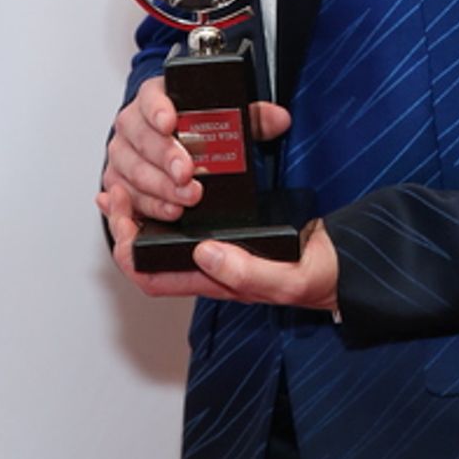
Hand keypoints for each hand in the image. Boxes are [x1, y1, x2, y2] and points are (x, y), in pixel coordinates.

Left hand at [98, 176, 338, 310]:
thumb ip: (250, 273)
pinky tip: (165, 176)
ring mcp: (218, 247)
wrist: (344, 261)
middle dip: (124, 224)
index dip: (128, 250)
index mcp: (217, 282)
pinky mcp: (231, 226)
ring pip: (164, 234)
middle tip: (114, 190)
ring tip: (124, 182)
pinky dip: (167, 198)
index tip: (122, 211)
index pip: (153, 276)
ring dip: (139, 210)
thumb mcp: (291, 280)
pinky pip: (187, 217)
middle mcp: (210, 266)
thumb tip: (204, 253)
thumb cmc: (318, 277)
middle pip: (148, 255)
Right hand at [101, 78, 289, 226]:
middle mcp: (132, 123)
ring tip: (185, 199)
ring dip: (160, 187)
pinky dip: (149, 206)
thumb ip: (251, 116)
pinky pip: (128, 196)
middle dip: (166, 158)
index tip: (171, 121)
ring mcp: (122, 153)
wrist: (166, 141)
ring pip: (133, 170)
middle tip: (188, 175)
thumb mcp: (224, 116)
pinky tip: (169, 211)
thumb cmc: (191, 126)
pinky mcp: (118, 181)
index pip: (151, 97)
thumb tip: (279, 119)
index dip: (159, 109)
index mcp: (155, 97)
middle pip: (142, 138)